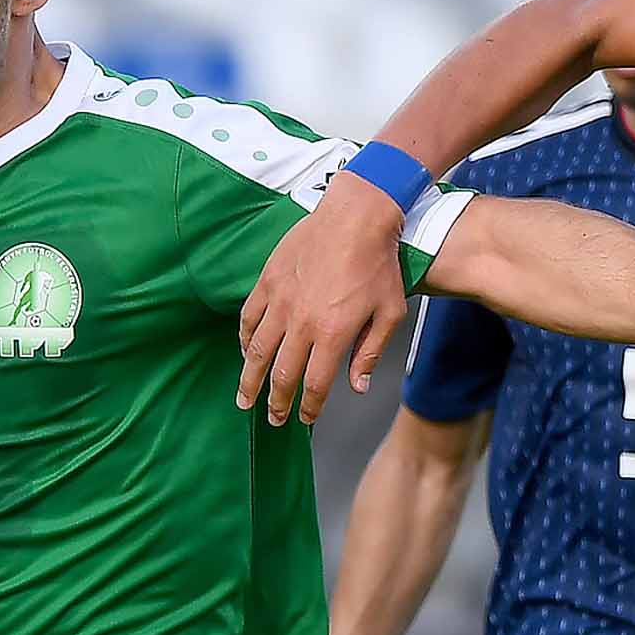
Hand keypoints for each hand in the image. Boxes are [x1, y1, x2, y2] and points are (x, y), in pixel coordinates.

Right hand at [239, 174, 409, 424]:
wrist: (357, 216)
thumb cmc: (379, 264)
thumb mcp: (390, 313)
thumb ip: (370, 353)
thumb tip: (357, 387)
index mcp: (334, 333)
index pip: (315, 384)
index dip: (309, 407)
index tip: (305, 418)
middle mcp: (302, 322)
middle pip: (282, 374)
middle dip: (276, 402)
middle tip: (272, 418)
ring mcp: (281, 300)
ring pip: (257, 351)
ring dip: (250, 379)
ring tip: (244, 398)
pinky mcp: (269, 280)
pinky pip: (250, 317)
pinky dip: (246, 340)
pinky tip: (247, 352)